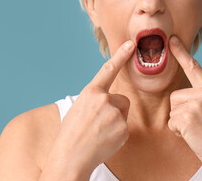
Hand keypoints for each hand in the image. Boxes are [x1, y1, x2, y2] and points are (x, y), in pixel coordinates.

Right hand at [53, 40, 134, 172]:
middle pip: (121, 99)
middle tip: (98, 123)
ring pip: (123, 113)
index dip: (121, 55)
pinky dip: (117, 134)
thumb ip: (95, 99)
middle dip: (114, 109)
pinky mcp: (123, 129)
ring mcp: (115, 114)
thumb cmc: (71, 134)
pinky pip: (125, 127)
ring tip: (100, 132)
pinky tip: (104, 140)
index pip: (108, 69)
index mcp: (90, 92)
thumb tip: (108, 99)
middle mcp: (104, 99)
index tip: (131, 43)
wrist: (70, 158)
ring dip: (116, 121)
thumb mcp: (78, 108)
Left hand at [167, 36, 201, 170]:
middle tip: (197, 123)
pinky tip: (193, 135)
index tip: (172, 40)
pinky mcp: (187, 117)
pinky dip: (178, 132)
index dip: (182, 53)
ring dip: (179, 122)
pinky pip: (171, 122)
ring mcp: (197, 103)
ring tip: (196, 129)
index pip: (194, 67)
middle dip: (181, 112)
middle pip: (176, 96)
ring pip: (172, 109)